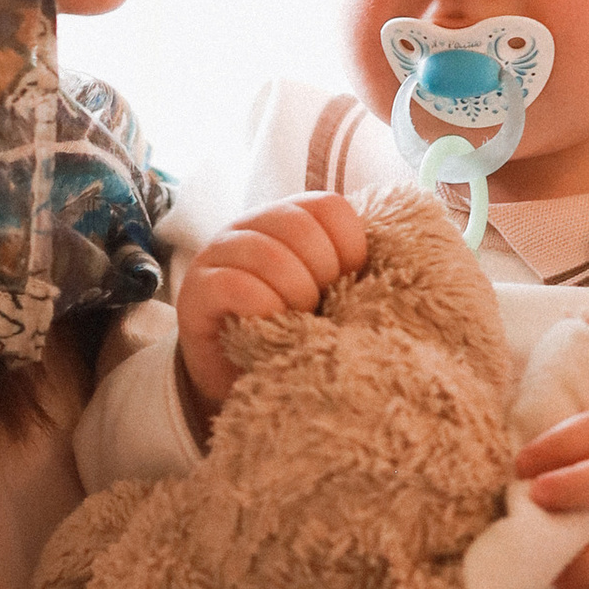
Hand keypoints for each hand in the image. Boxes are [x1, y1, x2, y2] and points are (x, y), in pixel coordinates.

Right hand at [174, 197, 368, 414]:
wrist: (246, 382)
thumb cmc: (297, 334)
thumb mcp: (331, 296)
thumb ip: (350, 269)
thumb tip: (391, 271)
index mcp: (290, 219)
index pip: (329, 206)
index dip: (348, 248)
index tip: (346, 284)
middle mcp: (251, 225)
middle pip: (298, 223)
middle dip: (321, 273)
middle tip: (320, 308)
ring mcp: (218, 253)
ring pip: (267, 253)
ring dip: (294, 294)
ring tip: (297, 321)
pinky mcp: (196, 290)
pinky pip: (235, 285)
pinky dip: (263, 309)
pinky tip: (270, 328)